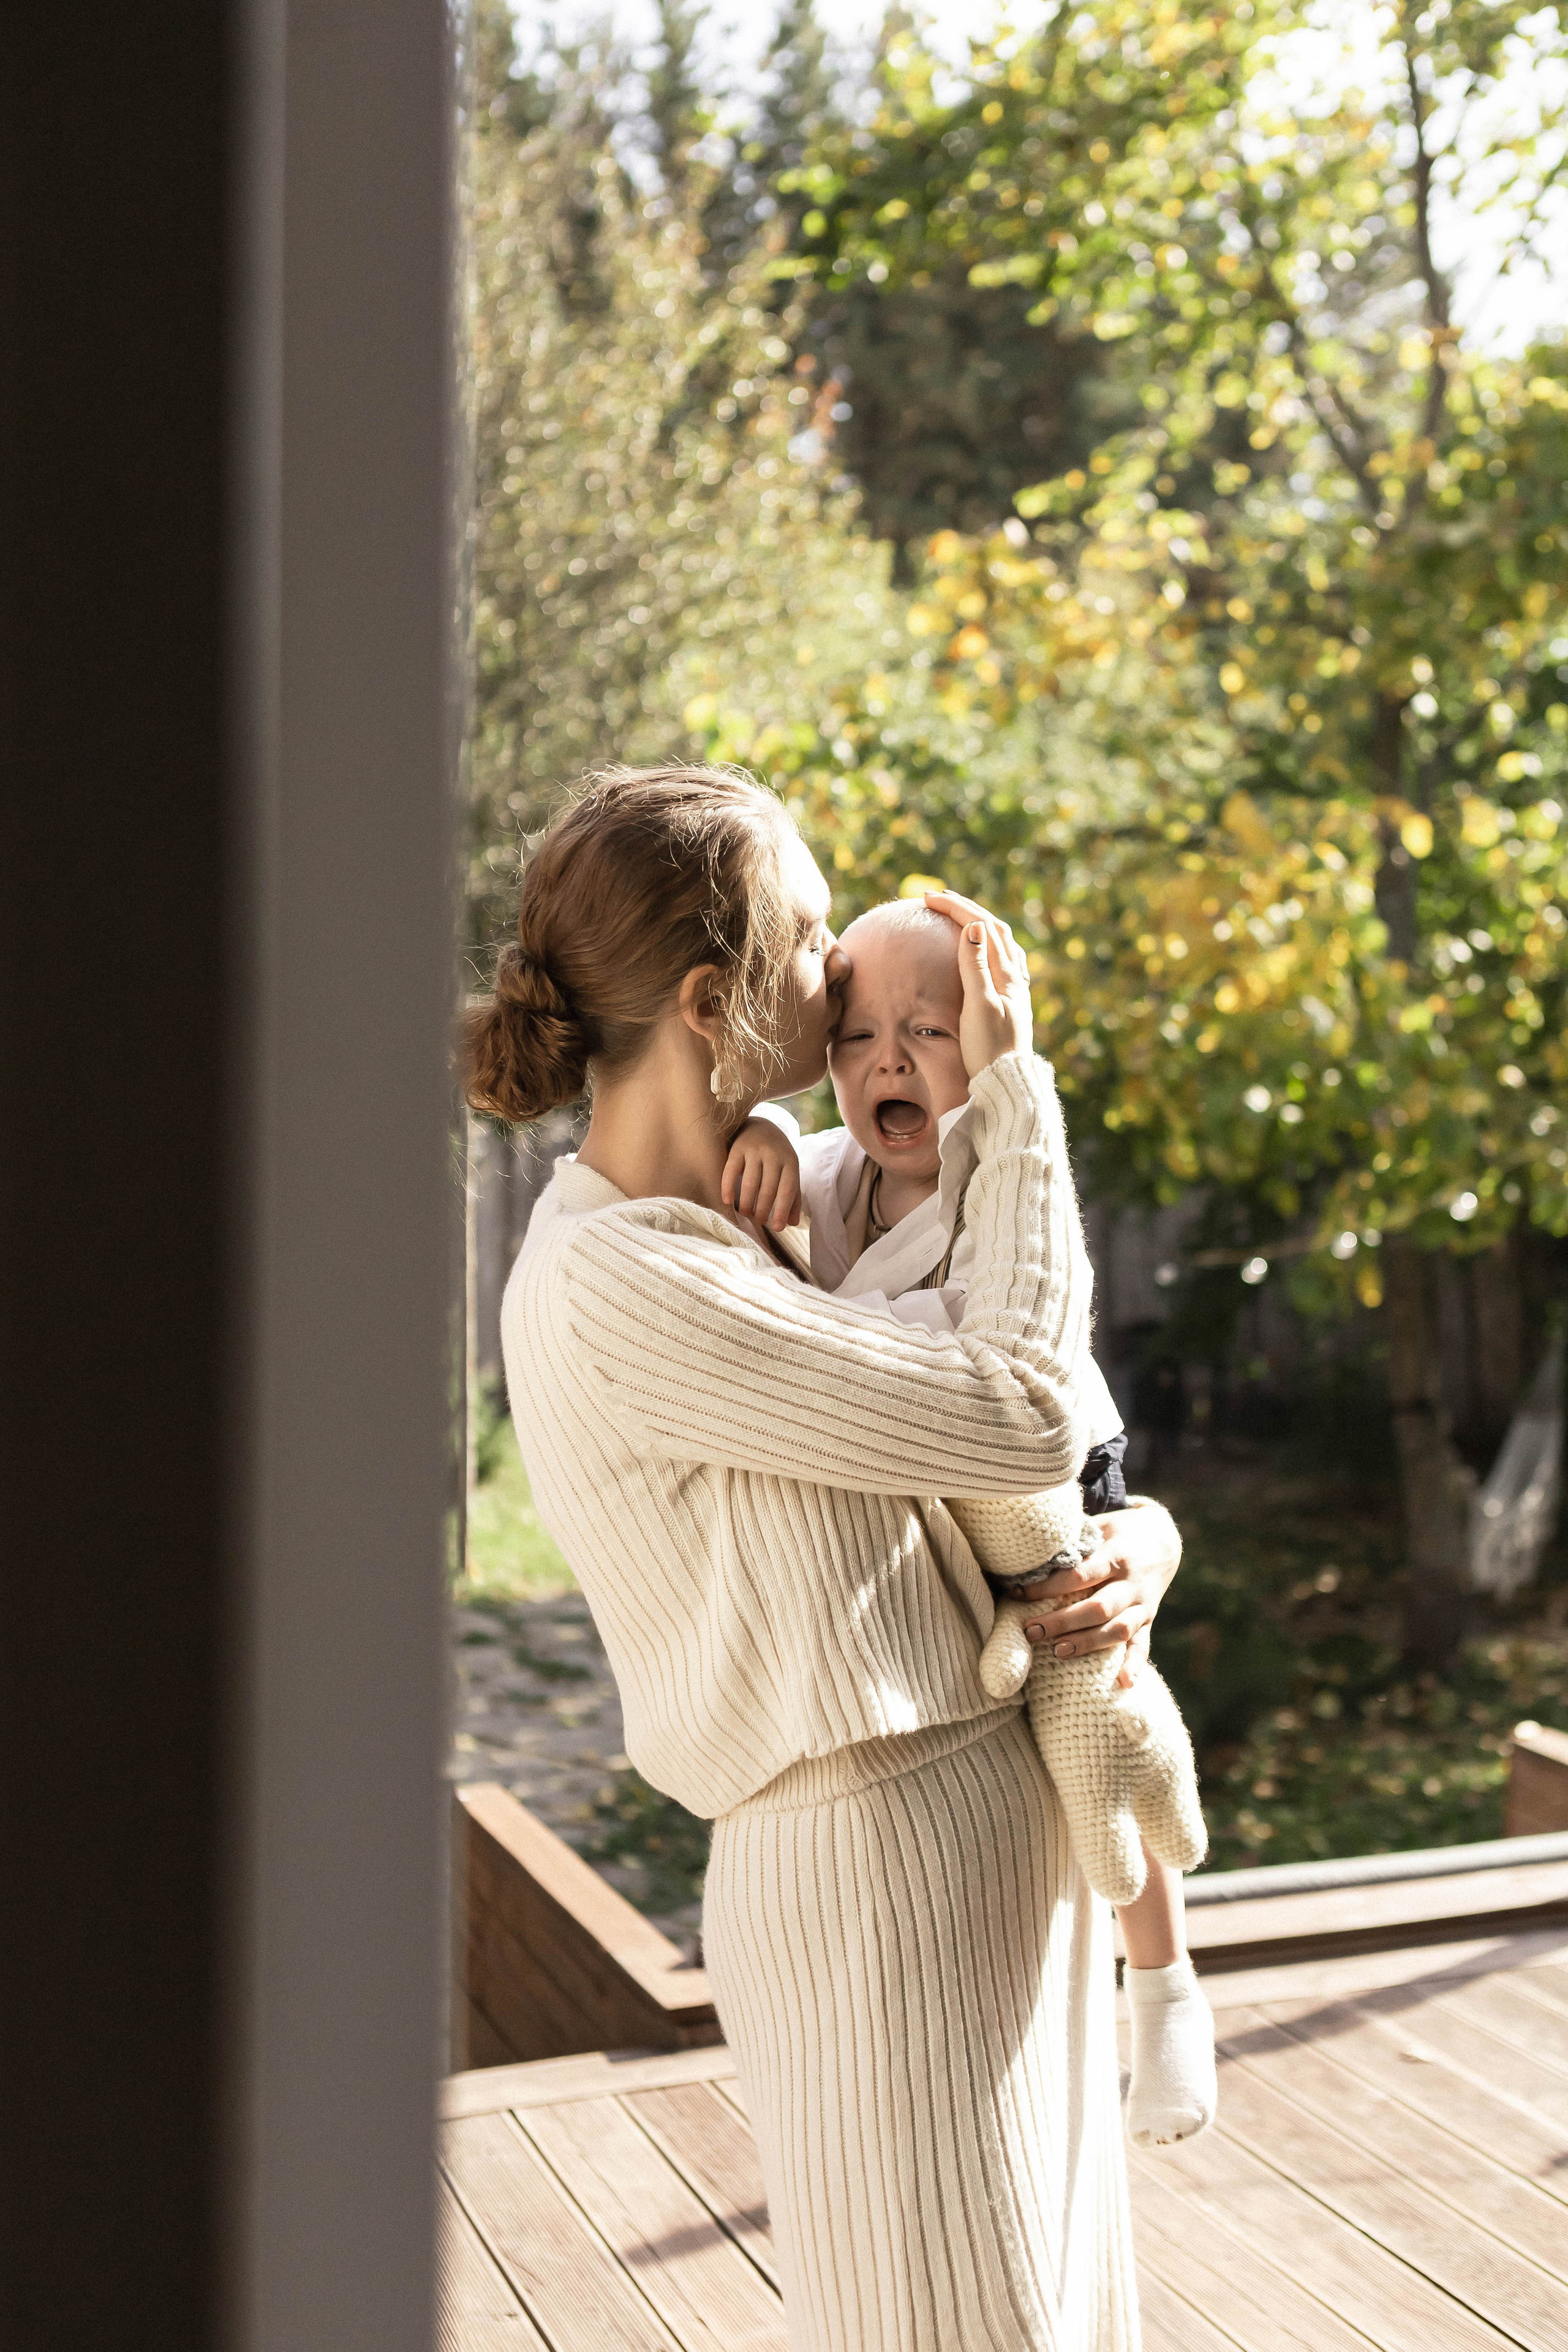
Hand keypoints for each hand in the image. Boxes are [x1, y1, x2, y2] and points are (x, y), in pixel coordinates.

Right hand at [721, 1117, 801, 1233]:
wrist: (760, 1126)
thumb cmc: (777, 1157)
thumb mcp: (789, 1171)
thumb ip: (793, 1196)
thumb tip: (793, 1223)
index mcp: (790, 1161)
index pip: (788, 1189)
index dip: (782, 1210)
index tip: (776, 1228)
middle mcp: (773, 1154)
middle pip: (768, 1188)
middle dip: (763, 1209)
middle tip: (759, 1220)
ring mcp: (755, 1150)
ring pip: (750, 1182)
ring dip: (747, 1202)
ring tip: (746, 1213)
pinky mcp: (737, 1148)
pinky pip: (731, 1171)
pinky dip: (728, 1188)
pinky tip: (727, 1202)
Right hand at [923, 890, 1032, 1073]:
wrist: (1005, 1082)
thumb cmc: (989, 1049)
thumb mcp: (979, 1006)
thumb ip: (976, 966)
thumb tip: (974, 926)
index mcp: (1006, 974)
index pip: (982, 926)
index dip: (956, 908)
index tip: (929, 897)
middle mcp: (1014, 977)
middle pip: (994, 929)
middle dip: (966, 908)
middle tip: (937, 898)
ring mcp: (1014, 989)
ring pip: (1001, 942)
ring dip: (979, 922)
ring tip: (958, 914)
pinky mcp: (1010, 1001)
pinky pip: (1003, 958)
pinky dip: (989, 943)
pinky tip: (984, 949)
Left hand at [1014, 1501, 1180, 1689]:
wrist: (1163, 1537)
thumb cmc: (1119, 1530)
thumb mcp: (1100, 1525)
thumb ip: (1074, 1540)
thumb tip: (1029, 1550)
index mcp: (1116, 1555)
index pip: (1080, 1575)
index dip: (1048, 1587)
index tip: (1017, 1592)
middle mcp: (1131, 1583)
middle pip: (1098, 1608)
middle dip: (1063, 1622)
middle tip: (1031, 1631)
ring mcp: (1143, 1604)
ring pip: (1118, 1630)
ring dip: (1088, 1644)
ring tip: (1057, 1652)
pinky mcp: (1149, 1619)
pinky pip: (1143, 1644)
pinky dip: (1135, 1664)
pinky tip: (1123, 1683)